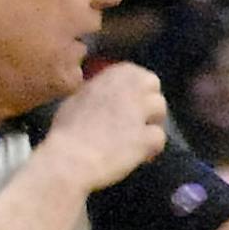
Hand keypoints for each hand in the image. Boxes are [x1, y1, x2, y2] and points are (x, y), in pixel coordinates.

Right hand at [44, 65, 169, 190]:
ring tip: (141, 137)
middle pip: (153, 84)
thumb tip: (106, 95)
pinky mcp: (145, 137)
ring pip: (160, 108)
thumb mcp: (77, 99)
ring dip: (153, 121)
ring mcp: (137, 112)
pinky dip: (153, 147)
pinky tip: (142, 155)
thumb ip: (98, 92)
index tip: (134, 98)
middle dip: (150, 99)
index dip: (139, 86)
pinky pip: (160, 137)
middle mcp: (126, 90)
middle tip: (142, 118)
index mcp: (107, 78)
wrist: (71, 158)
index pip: (135, 71)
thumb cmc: (67, 131)